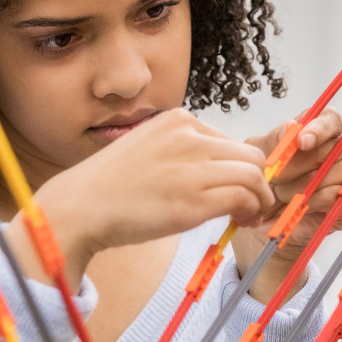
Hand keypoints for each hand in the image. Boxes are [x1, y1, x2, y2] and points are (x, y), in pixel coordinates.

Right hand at [26, 108, 274, 282]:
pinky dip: (251, 209)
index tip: (239, 189)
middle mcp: (189, 137)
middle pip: (250, 155)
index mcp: (178, 120)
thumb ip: (181, 152)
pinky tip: (241, 221)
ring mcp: (193, 166)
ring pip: (253, 174)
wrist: (80, 207)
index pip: (230, 141)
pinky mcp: (195, 199)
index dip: (241, 168)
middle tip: (253, 205)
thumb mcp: (148, 149)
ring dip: (260, 198)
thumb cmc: (110, 187)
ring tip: (251, 216)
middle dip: (259, 182)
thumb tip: (214, 171)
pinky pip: (244, 197)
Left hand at [243, 107, 341, 256]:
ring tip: (285, 193)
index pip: (332, 119)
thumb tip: (291, 126)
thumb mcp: (260, 158)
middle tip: (278, 177)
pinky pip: (338, 197)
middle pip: (335, 148)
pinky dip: (315, 202)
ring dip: (304, 187)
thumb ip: (274, 140)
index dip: (319, 129)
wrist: (266, 222)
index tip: (301, 142)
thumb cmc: (267, 183)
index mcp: (321, 131)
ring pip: (335, 174)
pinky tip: (302, 205)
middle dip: (300, 165)